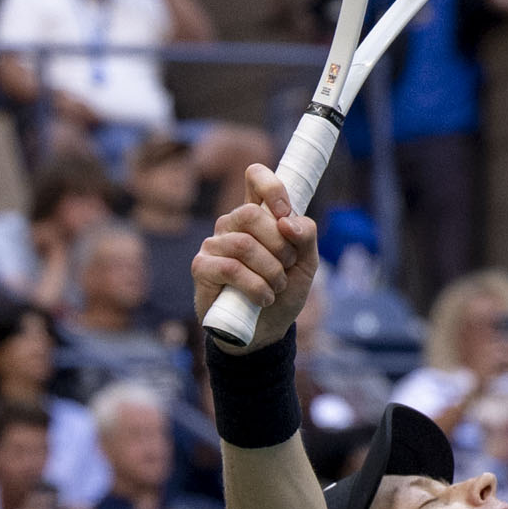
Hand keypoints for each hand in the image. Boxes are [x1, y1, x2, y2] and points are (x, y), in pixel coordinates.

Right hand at [191, 166, 317, 336]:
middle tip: (287, 266)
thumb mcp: (306, 263)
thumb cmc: (282, 292)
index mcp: (257, 214)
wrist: (265, 331)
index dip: (272, 188)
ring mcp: (214, 244)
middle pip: (250, 213)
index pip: (256, 177)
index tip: (286, 214)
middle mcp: (232, 223)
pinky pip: (230, 268)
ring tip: (276, 288)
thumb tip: (288, 222)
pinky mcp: (202, 268)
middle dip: (278, 244)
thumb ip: (305, 236)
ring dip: (270, 270)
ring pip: (243, 244)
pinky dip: (254, 286)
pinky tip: (263, 298)